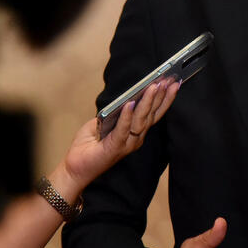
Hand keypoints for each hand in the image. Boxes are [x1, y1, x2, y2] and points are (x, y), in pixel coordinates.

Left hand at [61, 76, 179, 191]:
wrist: (74, 167)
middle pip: (151, 115)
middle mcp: (135, 138)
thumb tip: (128, 97)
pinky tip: (130, 103)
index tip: (173, 82)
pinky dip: (127, 116)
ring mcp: (127, 144)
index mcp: (135, 132)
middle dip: (161, 96)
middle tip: (168, 80)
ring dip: (148, 102)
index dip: (165, 98)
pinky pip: (123, 130)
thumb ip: (116, 111)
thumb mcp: (104, 121)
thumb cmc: (88, 145)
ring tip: (153, 86)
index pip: (154, 113)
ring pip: (141, 120)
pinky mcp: (114, 148)